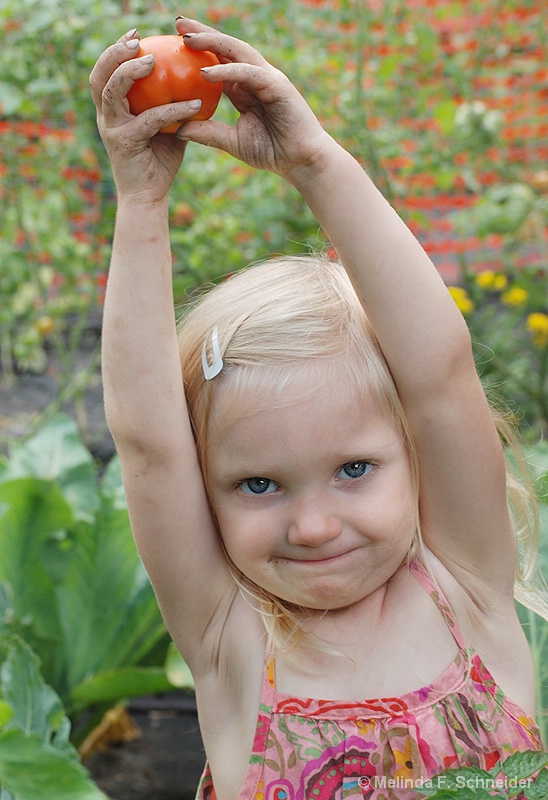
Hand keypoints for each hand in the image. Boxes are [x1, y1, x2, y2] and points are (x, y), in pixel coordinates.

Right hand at [89, 29, 201, 202]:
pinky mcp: (124, 144)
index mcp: (111, 111)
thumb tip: (193, 79)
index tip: (135, 34)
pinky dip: (172, 110)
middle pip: (99, 75)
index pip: (105, 73)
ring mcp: (111, 130)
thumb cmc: (159, 162)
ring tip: (152, 60)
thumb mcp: (166, 128)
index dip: (115, 51)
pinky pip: (149, 120)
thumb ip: (170, 105)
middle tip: (137, 39)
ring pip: (112, 92)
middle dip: (115, 53)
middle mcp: (105, 118)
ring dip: (130, 72)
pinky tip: (194, 103)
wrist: (149, 198)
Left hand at [175, 18, 334, 184]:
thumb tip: (177, 129)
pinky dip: (227, 70)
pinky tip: (206, 71)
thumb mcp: (233, 142)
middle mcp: (256, 77)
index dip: (200, 48)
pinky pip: (248, 73)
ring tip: (187, 38)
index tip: (173, 40)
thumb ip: (208, 133)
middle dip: (203, 33)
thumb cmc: (273, 152)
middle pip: (227, 47)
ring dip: (212, 42)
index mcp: (245, 87)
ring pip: (237, 51)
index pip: (220, 60)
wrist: (302, 162)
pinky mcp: (277, 86)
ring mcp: (268, 78)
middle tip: (178, 23)